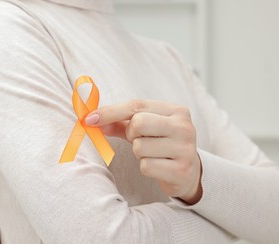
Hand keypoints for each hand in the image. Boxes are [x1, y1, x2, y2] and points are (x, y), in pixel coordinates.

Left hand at [85, 100, 202, 203]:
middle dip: (131, 134)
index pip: (136, 105)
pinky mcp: (181, 170)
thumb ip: (120, 122)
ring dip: (139, 153)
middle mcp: (184, 126)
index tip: (90, 119)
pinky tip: (158, 167)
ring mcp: (185, 149)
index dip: (110, 112)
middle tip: (140, 140)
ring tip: (152, 154)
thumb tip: (92, 120)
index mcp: (176, 110)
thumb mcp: (145, 129)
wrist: (188, 173)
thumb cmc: (161, 145)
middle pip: (138, 123)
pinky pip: (146, 166)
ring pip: (139, 147)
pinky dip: (146, 168)